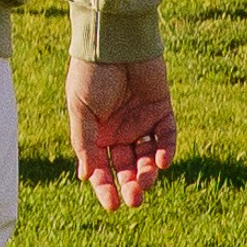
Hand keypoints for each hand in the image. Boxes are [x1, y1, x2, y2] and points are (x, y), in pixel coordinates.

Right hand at [67, 57, 175, 210]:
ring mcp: (141, 121)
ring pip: (148, 156)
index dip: (105, 187)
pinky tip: (162, 161)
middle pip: (127, 166)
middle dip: (130, 184)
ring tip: (147, 180)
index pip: (101, 168)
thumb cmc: (90, 73)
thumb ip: (83, 142)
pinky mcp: (161, 110)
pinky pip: (166, 136)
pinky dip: (166, 150)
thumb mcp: (80, 109)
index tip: (112, 205)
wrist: (113, 41)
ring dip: (148, 171)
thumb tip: (85, 176)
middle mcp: (119, 131)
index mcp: (95, 133)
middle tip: (134, 200)